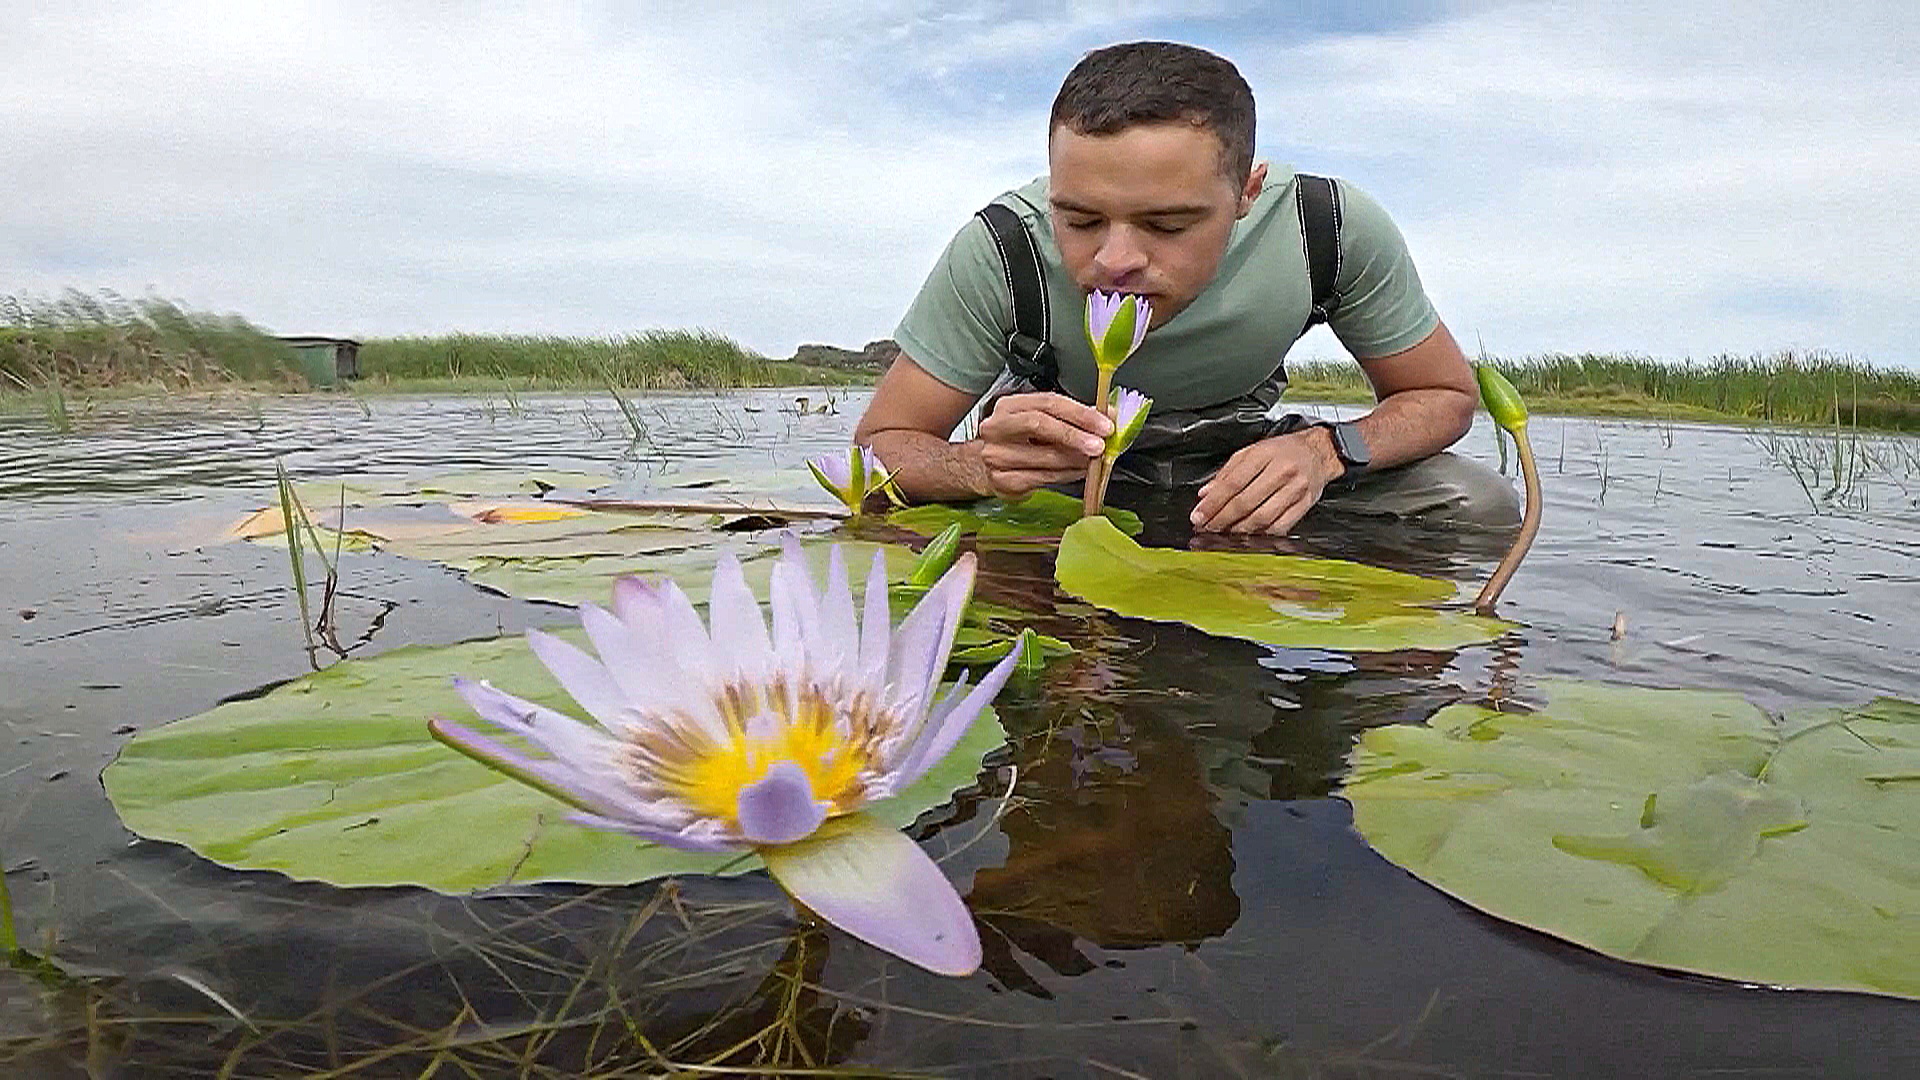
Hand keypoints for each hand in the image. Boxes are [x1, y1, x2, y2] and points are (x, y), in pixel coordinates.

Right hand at [973, 392, 1111, 498]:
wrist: (987, 467)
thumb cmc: (1019, 441)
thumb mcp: (1041, 421)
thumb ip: (1073, 417)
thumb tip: (1109, 415)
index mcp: (1010, 406)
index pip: (1048, 402)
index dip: (1080, 413)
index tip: (1104, 424)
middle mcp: (997, 427)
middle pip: (1040, 424)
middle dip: (1075, 435)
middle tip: (1099, 445)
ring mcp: (996, 455)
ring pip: (1045, 456)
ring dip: (1076, 459)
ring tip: (1093, 460)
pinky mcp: (1002, 480)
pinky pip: (1043, 478)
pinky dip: (1067, 475)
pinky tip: (1078, 471)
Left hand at [1190, 429, 1343, 533]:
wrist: (1319, 452)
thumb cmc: (1284, 451)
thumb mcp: (1252, 451)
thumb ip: (1227, 472)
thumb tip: (1206, 494)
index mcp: (1265, 454)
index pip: (1233, 483)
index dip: (1213, 503)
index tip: (1199, 515)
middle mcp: (1282, 471)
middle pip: (1245, 502)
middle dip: (1221, 519)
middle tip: (1207, 527)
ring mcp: (1296, 489)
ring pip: (1262, 518)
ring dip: (1238, 530)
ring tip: (1224, 533)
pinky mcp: (1305, 505)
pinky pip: (1280, 527)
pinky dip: (1260, 534)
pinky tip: (1248, 535)